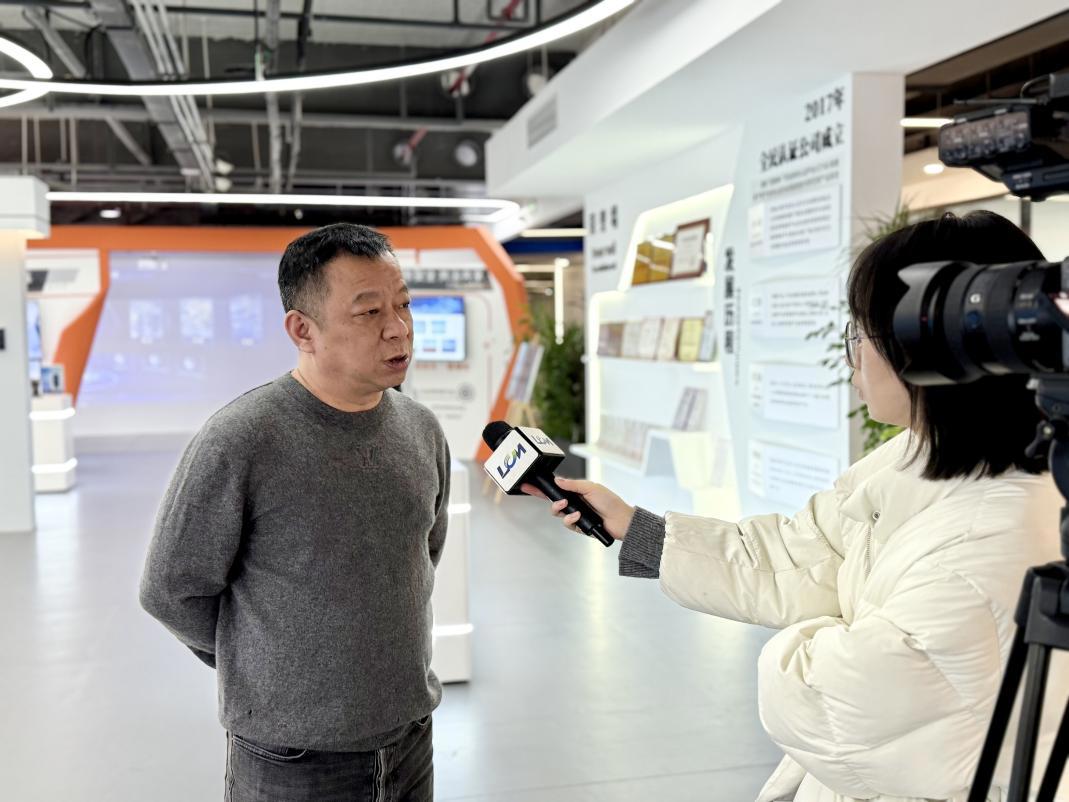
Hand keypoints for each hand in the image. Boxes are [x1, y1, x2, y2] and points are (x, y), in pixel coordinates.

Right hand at [520, 477, 634, 540]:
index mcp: (576, 491)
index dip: (541, 488)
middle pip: (553, 502)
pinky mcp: (579, 526)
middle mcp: (574, 503)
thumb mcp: (591, 488)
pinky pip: (567, 524)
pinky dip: (571, 519)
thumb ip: (573, 484)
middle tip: (558, 501)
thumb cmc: (610, 501)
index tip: (527, 485)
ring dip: (561, 510)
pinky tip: (579, 517)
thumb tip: (557, 480)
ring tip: (569, 507)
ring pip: (558, 514)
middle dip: (550, 501)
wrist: (620, 520)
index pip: (555, 488)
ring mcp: (576, 515)